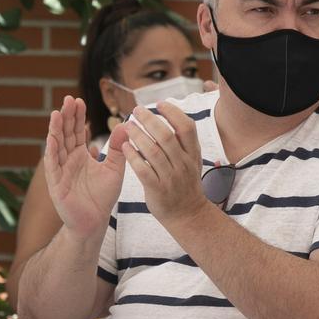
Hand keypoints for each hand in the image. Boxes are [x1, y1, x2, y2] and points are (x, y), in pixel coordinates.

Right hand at [43, 95, 127, 237]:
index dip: (77, 116)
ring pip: (57, 146)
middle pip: (66, 134)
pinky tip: (52, 138)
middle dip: (67, 117)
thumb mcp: (115, 169)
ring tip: (57, 113)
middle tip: (69, 99)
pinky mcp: (56, 183)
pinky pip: (53, 165)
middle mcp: (68, 160)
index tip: (79, 100)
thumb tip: (126, 125)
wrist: (95, 221)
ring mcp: (60, 171)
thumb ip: (119, 148)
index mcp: (80, 155)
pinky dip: (52, 151)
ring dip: (56, 130)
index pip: (77, 131)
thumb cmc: (102, 196)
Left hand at [121, 101, 205, 225]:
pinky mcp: (158, 189)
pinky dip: (133, 156)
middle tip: (136, 111)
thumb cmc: (185, 184)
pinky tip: (125, 147)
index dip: (173, 113)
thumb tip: (169, 116)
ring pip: (153, 151)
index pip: (187, 127)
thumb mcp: (191, 161)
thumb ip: (183, 142)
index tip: (159, 104)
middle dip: (149, 120)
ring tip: (127, 125)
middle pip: (166, 136)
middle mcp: (183, 164)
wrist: (187, 214)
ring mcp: (171, 177)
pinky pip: (143, 169)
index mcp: (193, 154)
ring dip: (138, 135)